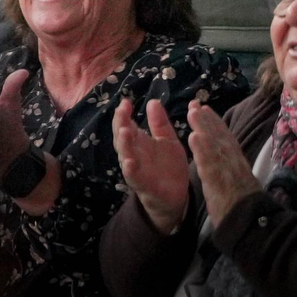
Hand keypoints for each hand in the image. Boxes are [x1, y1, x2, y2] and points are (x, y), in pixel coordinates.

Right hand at [113, 97, 191, 234]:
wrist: (177, 195)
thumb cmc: (168, 166)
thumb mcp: (167, 140)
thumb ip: (159, 123)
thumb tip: (153, 101)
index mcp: (139, 143)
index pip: (126, 125)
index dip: (123, 114)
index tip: (126, 101)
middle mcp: (134, 154)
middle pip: (121, 138)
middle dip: (120, 124)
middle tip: (122, 111)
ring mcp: (137, 170)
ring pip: (125, 156)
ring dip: (123, 144)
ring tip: (125, 131)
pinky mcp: (144, 185)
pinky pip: (134, 177)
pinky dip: (131, 170)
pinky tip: (130, 162)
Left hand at [187, 101, 260, 225]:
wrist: (252, 224)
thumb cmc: (246, 209)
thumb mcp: (242, 184)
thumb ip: (235, 170)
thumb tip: (231, 162)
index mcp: (238, 163)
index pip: (227, 138)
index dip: (216, 123)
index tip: (207, 109)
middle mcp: (234, 162)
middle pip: (219, 136)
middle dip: (207, 119)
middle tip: (195, 103)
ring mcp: (227, 170)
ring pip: (214, 144)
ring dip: (203, 127)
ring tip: (192, 112)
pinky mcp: (220, 181)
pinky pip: (209, 163)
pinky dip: (201, 149)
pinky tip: (193, 137)